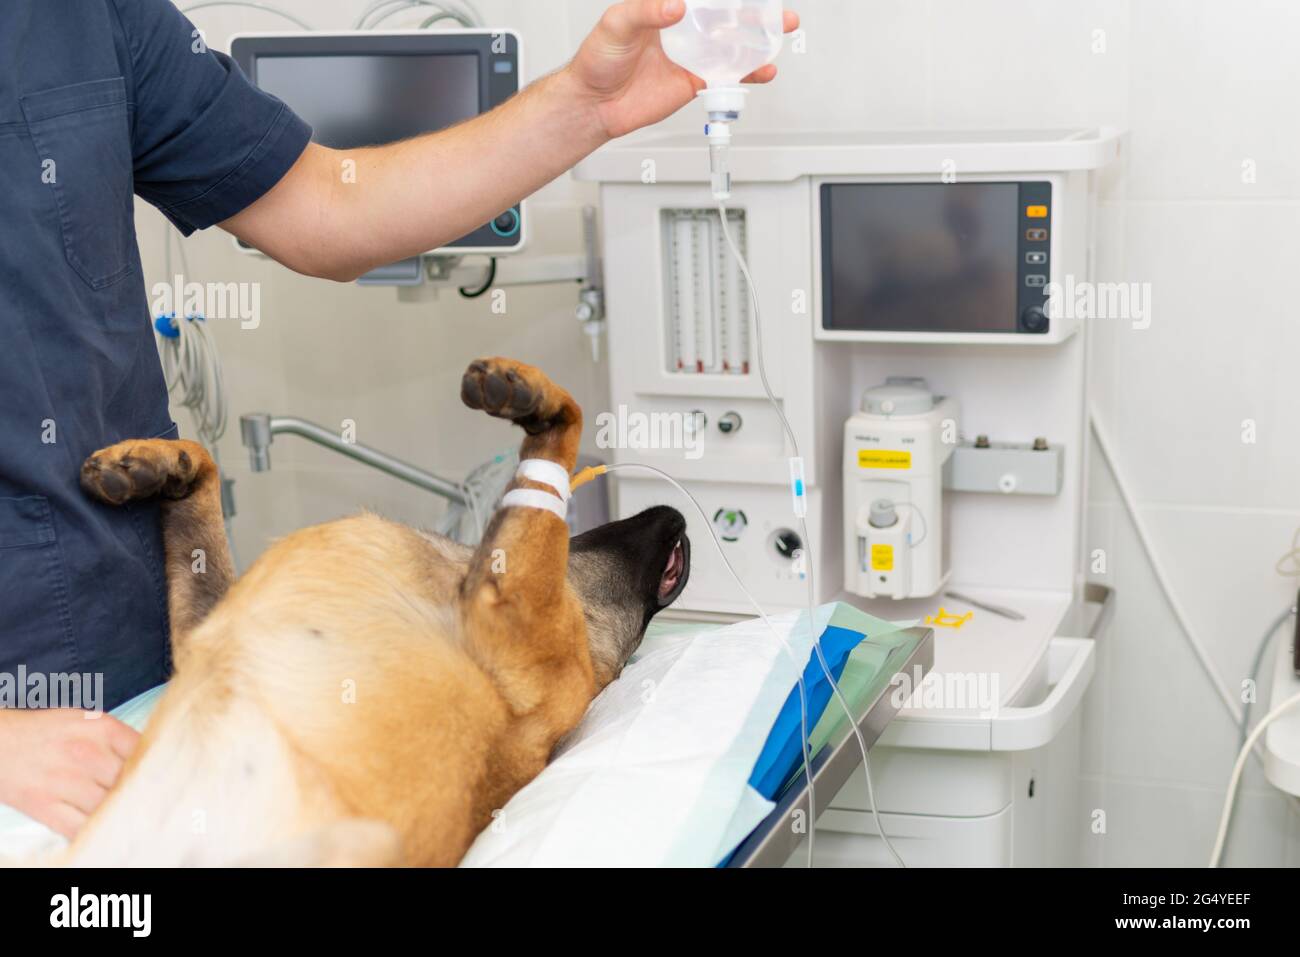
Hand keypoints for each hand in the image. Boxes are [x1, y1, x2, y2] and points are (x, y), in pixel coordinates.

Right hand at [0, 709, 138, 837]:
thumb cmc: (44, 731)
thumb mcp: (85, 720)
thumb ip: (116, 738)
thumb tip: (147, 759)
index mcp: (102, 728)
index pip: (145, 753)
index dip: (151, 768)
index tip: (154, 777)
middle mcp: (87, 753)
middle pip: (129, 782)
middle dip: (134, 792)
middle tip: (137, 799)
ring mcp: (65, 781)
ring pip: (107, 807)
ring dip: (113, 812)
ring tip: (115, 812)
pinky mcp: (43, 805)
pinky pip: (78, 827)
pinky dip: (89, 830)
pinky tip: (94, 826)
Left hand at [567, 0, 800, 139]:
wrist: (594, 104)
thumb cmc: (597, 59)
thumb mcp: (616, 24)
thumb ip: (646, 11)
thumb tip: (675, 6)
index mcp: (665, 7)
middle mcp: (682, 28)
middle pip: (725, 14)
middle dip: (752, 9)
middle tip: (774, 6)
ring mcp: (691, 55)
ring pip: (732, 43)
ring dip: (757, 38)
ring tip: (780, 32)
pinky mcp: (694, 80)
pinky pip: (726, 75)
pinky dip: (747, 73)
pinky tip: (763, 70)